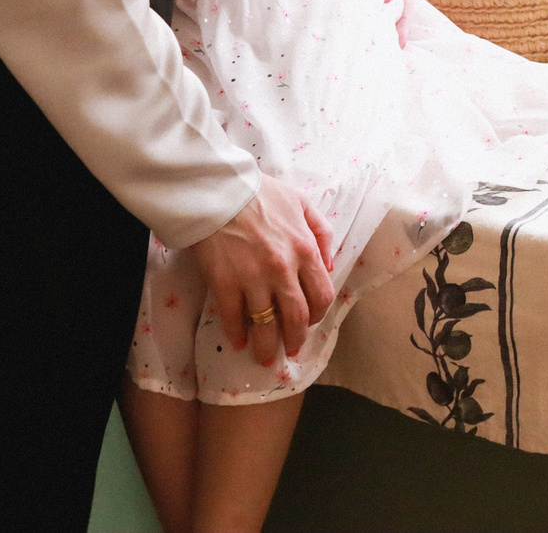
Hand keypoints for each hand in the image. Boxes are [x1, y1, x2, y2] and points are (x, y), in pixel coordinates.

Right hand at [184, 176, 335, 363]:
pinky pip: (233, 318)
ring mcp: (253, 278)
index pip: (322, 295)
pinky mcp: (224, 283)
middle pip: (297, 317)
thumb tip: (330, 264)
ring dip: (267, 346)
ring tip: (264, 357)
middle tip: (290, 348)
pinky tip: (238, 341)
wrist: (217, 189)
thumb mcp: (301, 202)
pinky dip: (237, 334)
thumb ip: (321, 232)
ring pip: (266, 325)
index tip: (310, 323)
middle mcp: (283, 269)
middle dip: (295, 338)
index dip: (318, 315)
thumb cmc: (260, 193)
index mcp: (304, 249)